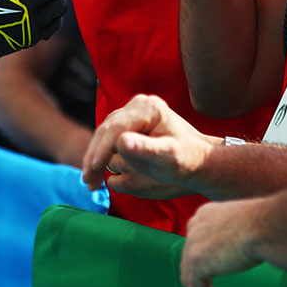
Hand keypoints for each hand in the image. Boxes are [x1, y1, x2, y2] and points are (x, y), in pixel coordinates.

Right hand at [81, 94, 215, 197]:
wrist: (198, 158)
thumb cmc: (187, 160)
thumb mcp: (169, 157)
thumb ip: (146, 149)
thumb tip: (122, 142)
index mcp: (149, 108)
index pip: (117, 128)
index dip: (103, 150)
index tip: (93, 171)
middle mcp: (139, 104)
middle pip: (107, 129)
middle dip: (95, 156)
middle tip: (88, 181)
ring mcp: (133, 111)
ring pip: (105, 133)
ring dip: (95, 156)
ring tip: (90, 181)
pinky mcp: (130, 121)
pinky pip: (109, 136)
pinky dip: (101, 153)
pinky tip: (97, 171)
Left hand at [180, 199, 263, 286]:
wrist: (267, 225)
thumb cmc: (267, 224)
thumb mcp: (246, 225)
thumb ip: (237, 235)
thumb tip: (241, 252)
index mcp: (205, 215)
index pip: (197, 242)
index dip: (204, 262)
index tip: (217, 275)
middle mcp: (195, 227)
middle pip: (189, 260)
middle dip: (201, 280)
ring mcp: (193, 244)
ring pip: (189, 277)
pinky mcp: (197, 261)